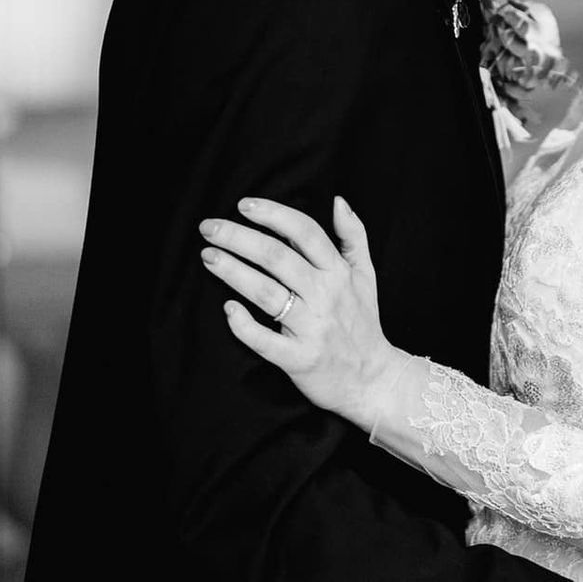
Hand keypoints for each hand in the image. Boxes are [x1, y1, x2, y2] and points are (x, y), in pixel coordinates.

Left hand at [199, 196, 402, 431]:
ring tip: (208, 256)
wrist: (373, 380)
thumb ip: (354, 236)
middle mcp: (325, 296)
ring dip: (234, 272)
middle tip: (208, 228)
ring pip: (267, 293)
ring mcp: (312, 328)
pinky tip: (228, 310)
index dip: (273, 214)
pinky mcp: (299, 358)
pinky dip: (245, 325)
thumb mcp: (367, 275)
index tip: (243, 205)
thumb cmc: (363, 324)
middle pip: (277, 257)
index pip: (304, 232)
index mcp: (338, 273)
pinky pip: (266, 341)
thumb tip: (338, 201)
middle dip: (239, 238)